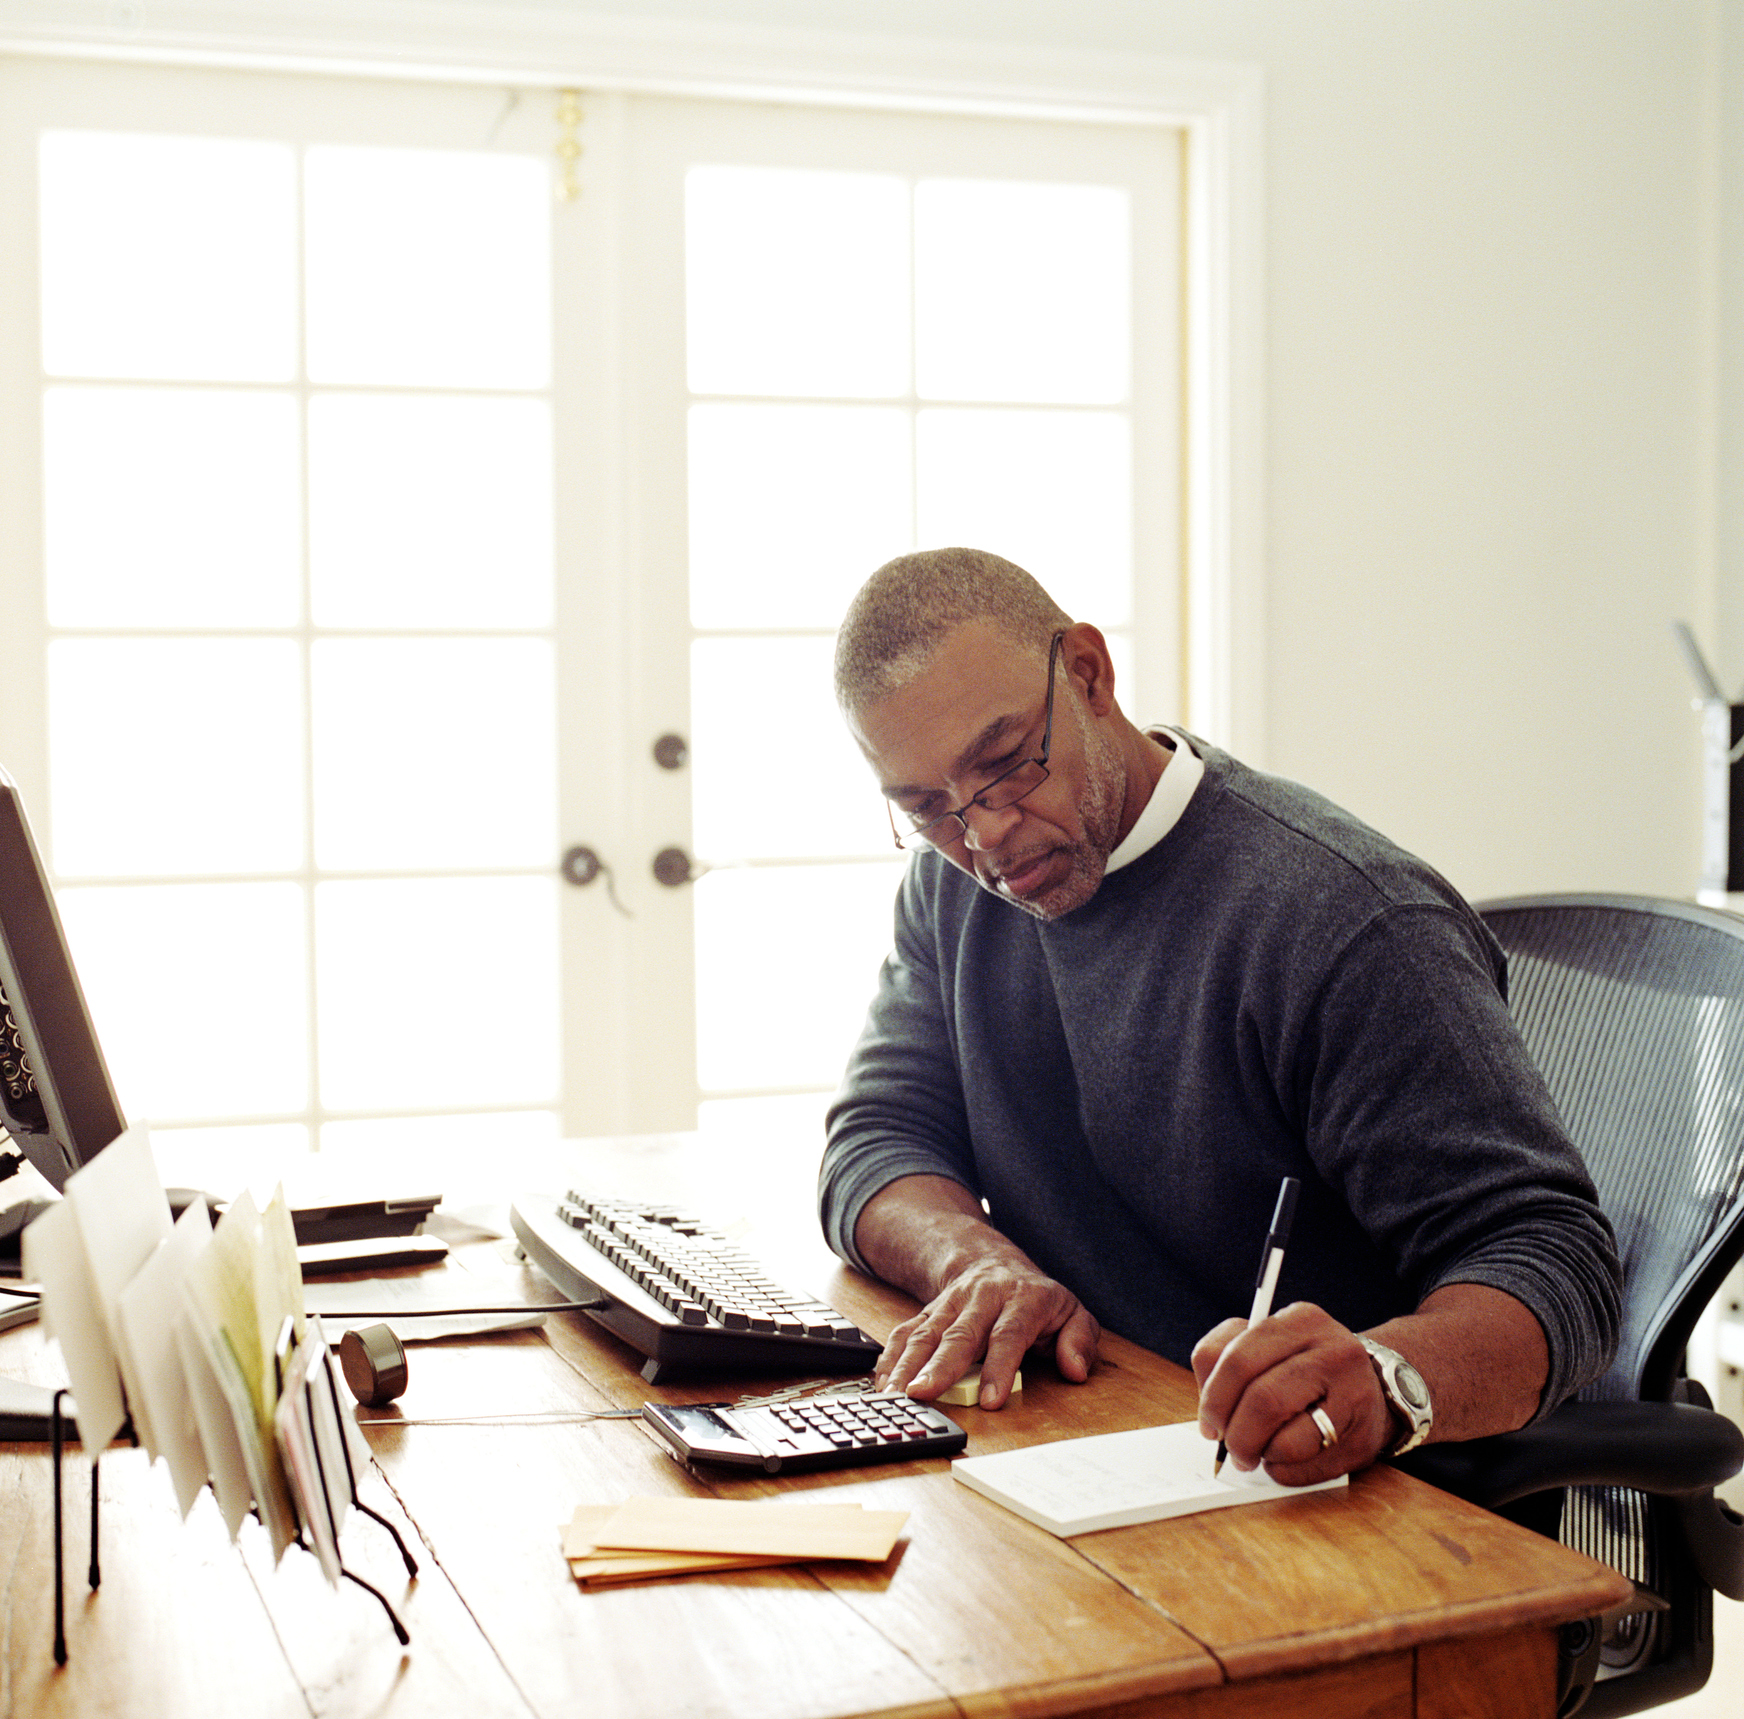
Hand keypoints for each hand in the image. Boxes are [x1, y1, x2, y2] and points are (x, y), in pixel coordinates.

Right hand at [874, 1249, 1099, 1408]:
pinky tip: (883, 1382)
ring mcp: (951, 1303)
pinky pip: (907, 1332)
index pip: (1009, 1334)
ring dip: (908, 1365)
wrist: (992, 1262)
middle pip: (960, 1334)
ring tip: (896, 1394)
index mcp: (1022, 1299)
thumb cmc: (1036, 1299)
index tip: (990, 1399)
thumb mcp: (1072, 1312)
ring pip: (927, 1333)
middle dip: (940, 1367)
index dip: (1000, 1367)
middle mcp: (982, 1298)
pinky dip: (891, 1357)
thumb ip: (1080, 1340)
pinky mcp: (929, 1312)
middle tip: (923, 1395)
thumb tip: (1075, 1369)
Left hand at [1191, 1302, 1394, 1484]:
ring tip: (1259, 1451)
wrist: (1374, 1389)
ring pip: (1284, 1438)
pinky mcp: (1362, 1438)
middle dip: (1235, 1432)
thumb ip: (1227, 1360)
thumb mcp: (1268, 1345)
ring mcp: (1354, 1395)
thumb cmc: (1304, 1369)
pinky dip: (1282, 1469)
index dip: (1214, 1396)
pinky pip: (1305, 1466)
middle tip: (1229, 1447)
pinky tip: (1284, 1458)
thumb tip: (1209, 1413)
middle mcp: (1332, 1351)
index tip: (1209, 1420)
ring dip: (1259, 1452)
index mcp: (1300, 1320)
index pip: (1238, 1357)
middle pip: (1262, 1398)